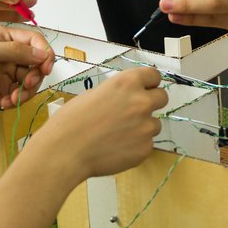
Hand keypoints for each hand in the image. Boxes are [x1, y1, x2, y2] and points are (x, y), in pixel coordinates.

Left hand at [0, 25, 54, 132]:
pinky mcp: (8, 89)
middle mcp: (7, 53)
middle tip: (27, 84)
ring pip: (34, 78)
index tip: (46, 66)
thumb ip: (13, 50)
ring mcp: (8, 72)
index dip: (43, 52)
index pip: (32, 39)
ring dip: (27, 90)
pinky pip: (25, 92)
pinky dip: (19, 99)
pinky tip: (4, 103)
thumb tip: (40, 53)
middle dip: (36, 74)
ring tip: (13, 97)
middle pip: (37, 60)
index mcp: (0, 37)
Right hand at [40, 67, 166, 178]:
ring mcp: (146, 126)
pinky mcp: (145, 148)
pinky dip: (135, 146)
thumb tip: (126, 98)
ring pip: (154, 124)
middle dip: (151, 103)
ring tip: (118, 135)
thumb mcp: (94, 94)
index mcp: (127, 83)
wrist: (65, 152)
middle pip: (163, 98)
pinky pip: (146, 144)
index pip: (154, 76)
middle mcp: (141, 102)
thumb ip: (117, 94)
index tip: (146, 89)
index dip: (149, 83)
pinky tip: (116, 148)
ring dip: (142, 127)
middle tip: (135, 112)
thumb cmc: (71, 121)